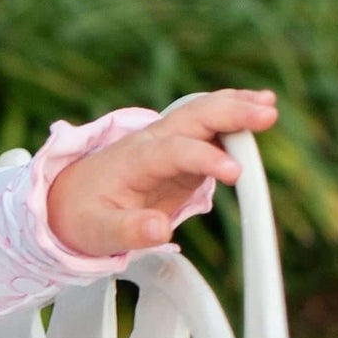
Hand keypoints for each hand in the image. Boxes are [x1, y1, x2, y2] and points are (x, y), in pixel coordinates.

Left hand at [46, 89, 277, 258]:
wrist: (68, 201)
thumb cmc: (83, 216)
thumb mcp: (99, 232)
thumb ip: (128, 231)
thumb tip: (161, 230)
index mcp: (133, 161)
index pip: (173, 152)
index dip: (204, 158)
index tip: (235, 172)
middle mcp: (152, 144)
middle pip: (191, 118)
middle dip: (228, 113)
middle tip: (266, 115)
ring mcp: (167, 143)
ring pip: (201, 114)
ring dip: (234, 106)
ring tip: (268, 105)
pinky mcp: (180, 153)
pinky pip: (208, 129)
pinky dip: (233, 118)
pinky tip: (259, 112)